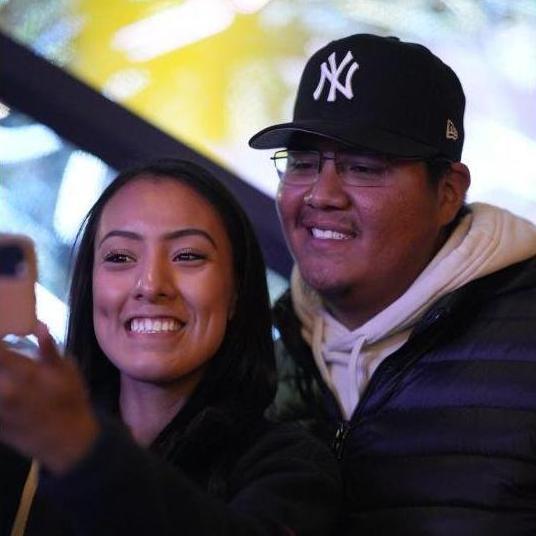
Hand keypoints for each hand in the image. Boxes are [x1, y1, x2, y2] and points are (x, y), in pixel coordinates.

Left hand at [0, 323, 98, 474]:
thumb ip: (50, 348)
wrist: (67, 440)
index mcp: (25, 373)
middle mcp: (5, 390)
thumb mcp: (68, 370)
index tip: (2, 335)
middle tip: (4, 359)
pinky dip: (0, 396)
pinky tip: (6, 391)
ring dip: (0, 377)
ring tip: (6, 376)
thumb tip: (38, 325)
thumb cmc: (70, 400)